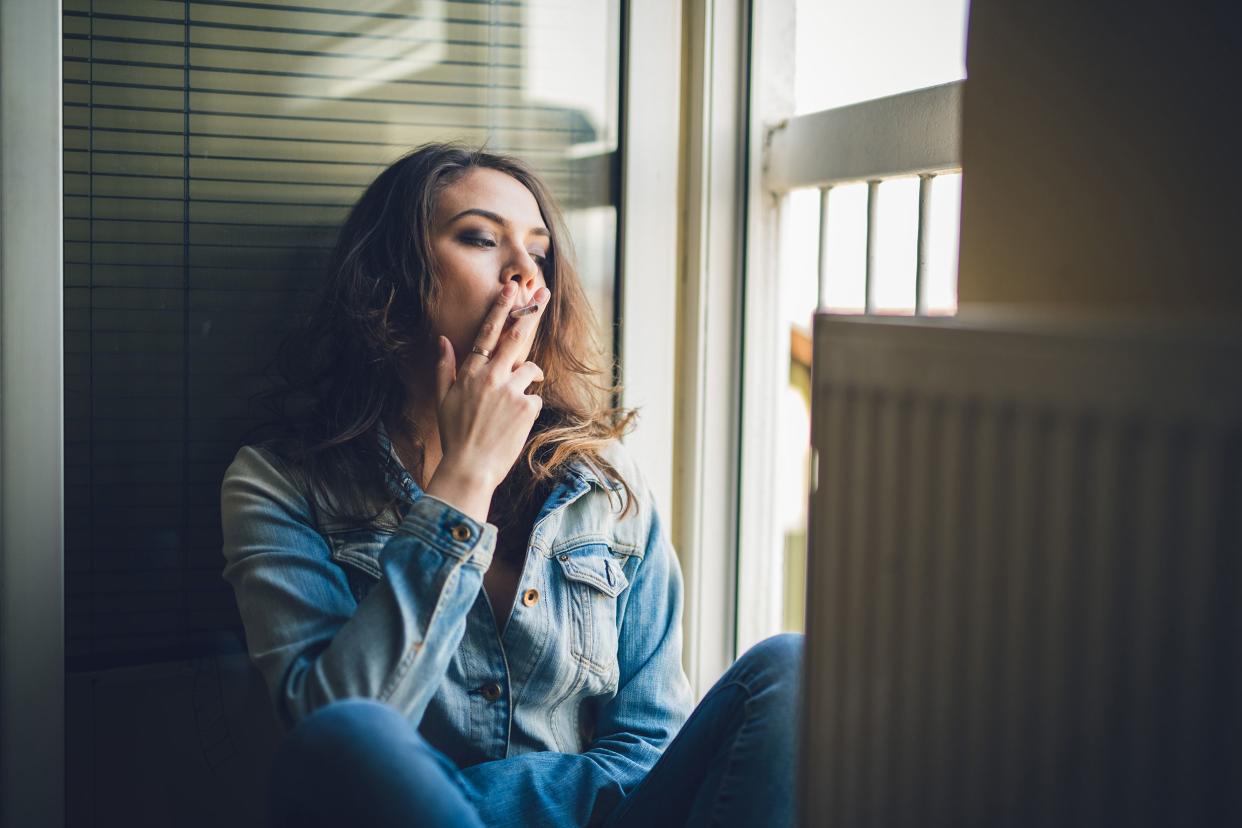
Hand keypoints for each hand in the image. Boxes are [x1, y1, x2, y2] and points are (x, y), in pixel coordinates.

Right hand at [426, 282, 550, 521]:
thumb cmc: (454, 435)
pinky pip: (535, 398)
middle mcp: (492, 376)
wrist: (470, 467)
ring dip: (527, 377)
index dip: (500, 308)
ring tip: (513, 401)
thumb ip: (444, 367)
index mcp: (471, 372)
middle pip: (516, 337)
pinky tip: (514, 423)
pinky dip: (528, 407)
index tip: (511, 289)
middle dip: (531, 313)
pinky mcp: (527, 408)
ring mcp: (511, 391)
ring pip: (531, 369)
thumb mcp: (442, 399)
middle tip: (544, 293)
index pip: (487, 333)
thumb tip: (443, 340)